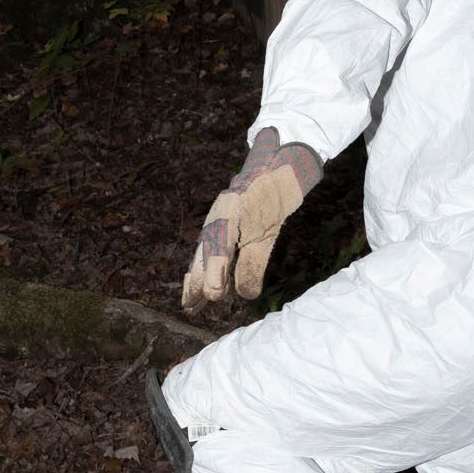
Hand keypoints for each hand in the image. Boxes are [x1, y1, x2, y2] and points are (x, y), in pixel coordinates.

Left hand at [181, 128, 321, 310]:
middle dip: (198, 280)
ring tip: (211, 294)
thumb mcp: (261, 240)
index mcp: (219, 231)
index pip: (203, 261)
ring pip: (216, 242)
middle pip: (204, 254)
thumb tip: (244, 295)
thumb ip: (249, 265)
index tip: (190, 306)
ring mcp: (228, 208)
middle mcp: (217, 220)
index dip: (195, 282)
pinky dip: (230, 244)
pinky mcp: (242, 199)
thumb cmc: (268, 204)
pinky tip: (227, 262)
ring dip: (213, 268)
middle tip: (191, 306)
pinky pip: (231, 225)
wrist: (283, 166)